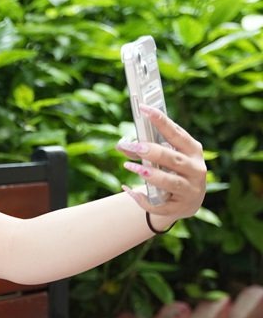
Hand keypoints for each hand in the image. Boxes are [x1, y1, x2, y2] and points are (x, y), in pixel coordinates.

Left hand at [117, 104, 207, 226]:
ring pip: (170, 182)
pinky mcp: (180, 208)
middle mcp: (196, 169)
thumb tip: (121, 145)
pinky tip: (129, 190)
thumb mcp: (165, 158)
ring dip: (149, 174)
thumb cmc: (173, 172)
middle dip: (154, 152)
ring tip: (131, 166)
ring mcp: (190, 190)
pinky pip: (159, 205)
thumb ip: (145, 150)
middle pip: (174, 160)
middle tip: (135, 146)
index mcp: (193, 150)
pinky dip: (142, 199)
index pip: (177, 133)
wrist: (186, 202)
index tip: (144, 109)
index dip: (160, 121)